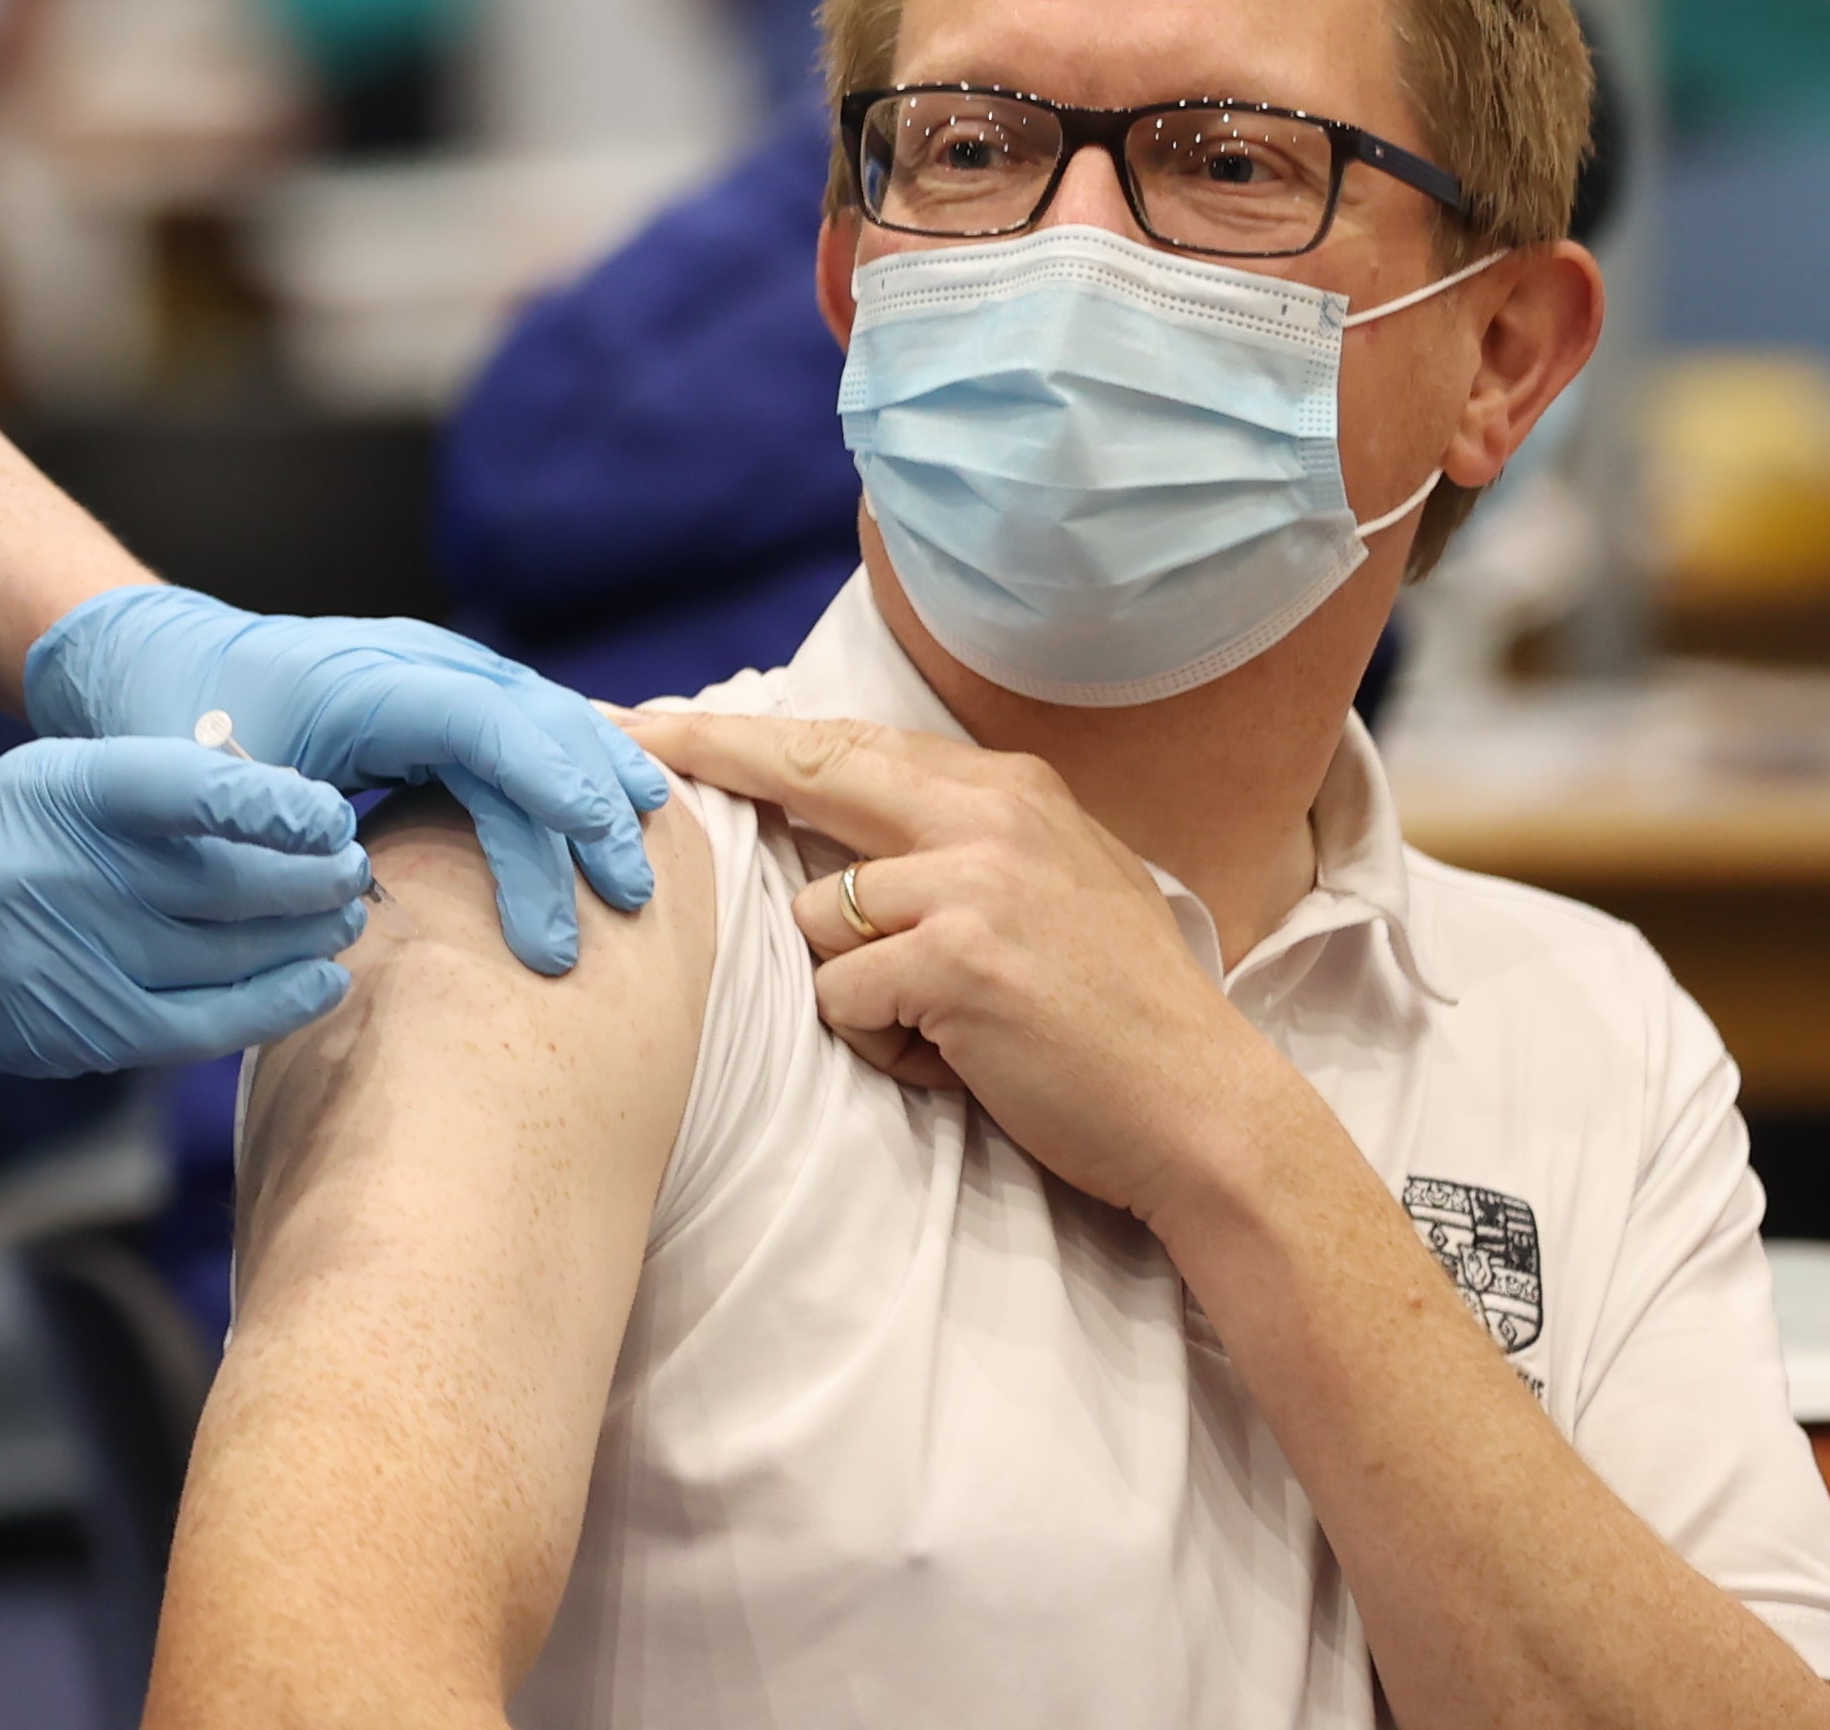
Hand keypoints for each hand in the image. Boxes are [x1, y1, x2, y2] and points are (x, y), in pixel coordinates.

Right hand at [0, 734, 371, 1084]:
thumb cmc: (5, 839)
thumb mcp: (60, 779)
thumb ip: (164, 788)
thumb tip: (292, 814)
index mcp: (63, 789)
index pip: (188, 788)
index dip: (275, 803)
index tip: (332, 813)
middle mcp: (67, 874)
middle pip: (224, 882)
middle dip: (310, 877)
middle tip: (354, 865)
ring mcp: (77, 960)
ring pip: (227, 954)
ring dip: (304, 937)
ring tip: (345, 915)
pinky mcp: (89, 1030)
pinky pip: (206, 1024)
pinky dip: (277, 1004)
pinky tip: (322, 982)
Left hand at [28, 586, 669, 971]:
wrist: (146, 656)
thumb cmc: (167, 728)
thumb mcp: (203, 786)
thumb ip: (271, 828)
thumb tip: (354, 878)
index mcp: (357, 682)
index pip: (481, 723)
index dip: (547, 784)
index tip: (597, 849)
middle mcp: (404, 660)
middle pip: (529, 718)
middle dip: (589, 803)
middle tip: (629, 896)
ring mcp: (421, 667)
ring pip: (537, 711)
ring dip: (594, 778)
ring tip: (645, 851)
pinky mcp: (425, 690)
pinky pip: (515, 719)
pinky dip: (566, 761)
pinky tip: (606, 804)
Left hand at [623, 708, 1316, 1234]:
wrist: (1202, 1109)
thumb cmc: (1117, 1016)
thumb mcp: (1053, 886)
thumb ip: (958, 843)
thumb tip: (837, 827)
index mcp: (1008, 788)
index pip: (845, 742)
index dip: (743, 733)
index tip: (658, 720)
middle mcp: (988, 814)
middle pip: (806, 769)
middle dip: (706, 755)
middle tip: (627, 738)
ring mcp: (971, 883)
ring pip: (815, 918)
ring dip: (852, 986)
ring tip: (939, 1027)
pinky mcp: (954, 961)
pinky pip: (841, 997)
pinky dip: (879, 1041)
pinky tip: (955, 1061)